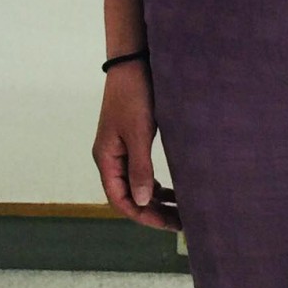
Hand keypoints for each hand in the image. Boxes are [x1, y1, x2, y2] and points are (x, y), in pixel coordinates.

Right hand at [92, 61, 180, 231]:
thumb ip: (139, 168)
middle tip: (181, 221)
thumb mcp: (138, 134)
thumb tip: (141, 202)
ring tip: (180, 210)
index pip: (120, 200)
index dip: (143, 215)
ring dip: (155, 199)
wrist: (133, 63)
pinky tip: (172, 190)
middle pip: (128, 196)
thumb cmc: (134, 96)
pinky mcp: (131, 141)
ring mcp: (120, 150)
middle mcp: (110, 158)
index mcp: (106, 159)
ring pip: (136, 186)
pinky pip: (141, 172)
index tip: (168, 223)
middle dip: (153, 211)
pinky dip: (155, 184)